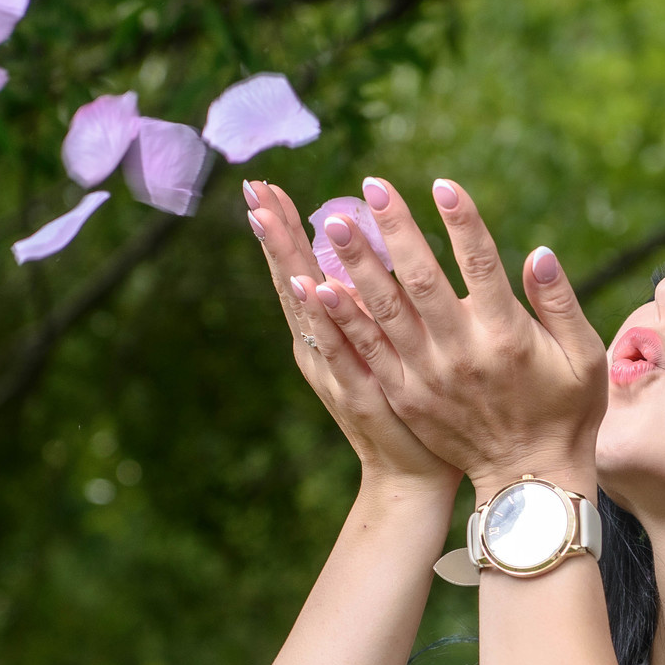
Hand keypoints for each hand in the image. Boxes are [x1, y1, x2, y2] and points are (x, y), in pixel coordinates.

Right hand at [245, 180, 458, 493]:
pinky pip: (335, 347)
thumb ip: (375, 305)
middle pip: (290, 279)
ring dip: (284, 260)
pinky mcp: (355, 392)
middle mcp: (320, 348)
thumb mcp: (388, 348)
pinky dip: (318, 318)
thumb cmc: (410, 409)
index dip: (283, 230)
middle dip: (274, 232)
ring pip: (303, 305)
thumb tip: (368, 254)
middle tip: (253, 187)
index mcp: (327, 334)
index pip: (298, 271)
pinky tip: (305, 285)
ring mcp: (332, 369)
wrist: (412, 478)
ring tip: (264, 216)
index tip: (265, 187)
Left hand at [309, 177, 606, 496]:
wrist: (529, 481)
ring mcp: (427, 376)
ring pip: (384, 312)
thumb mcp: (582, 356)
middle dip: (394, 231)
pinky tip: (315, 288)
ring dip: (355, 265)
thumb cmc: (565, 410)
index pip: (481, 265)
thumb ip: (559, 301)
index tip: (442, 184)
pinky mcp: (405, 396)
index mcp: (506, 335)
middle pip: (420, 281)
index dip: (462, 223)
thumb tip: (537, 252)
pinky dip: (341, 319)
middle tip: (368, 189)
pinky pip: (366, 352)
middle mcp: (461, 352)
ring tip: (332, 223)